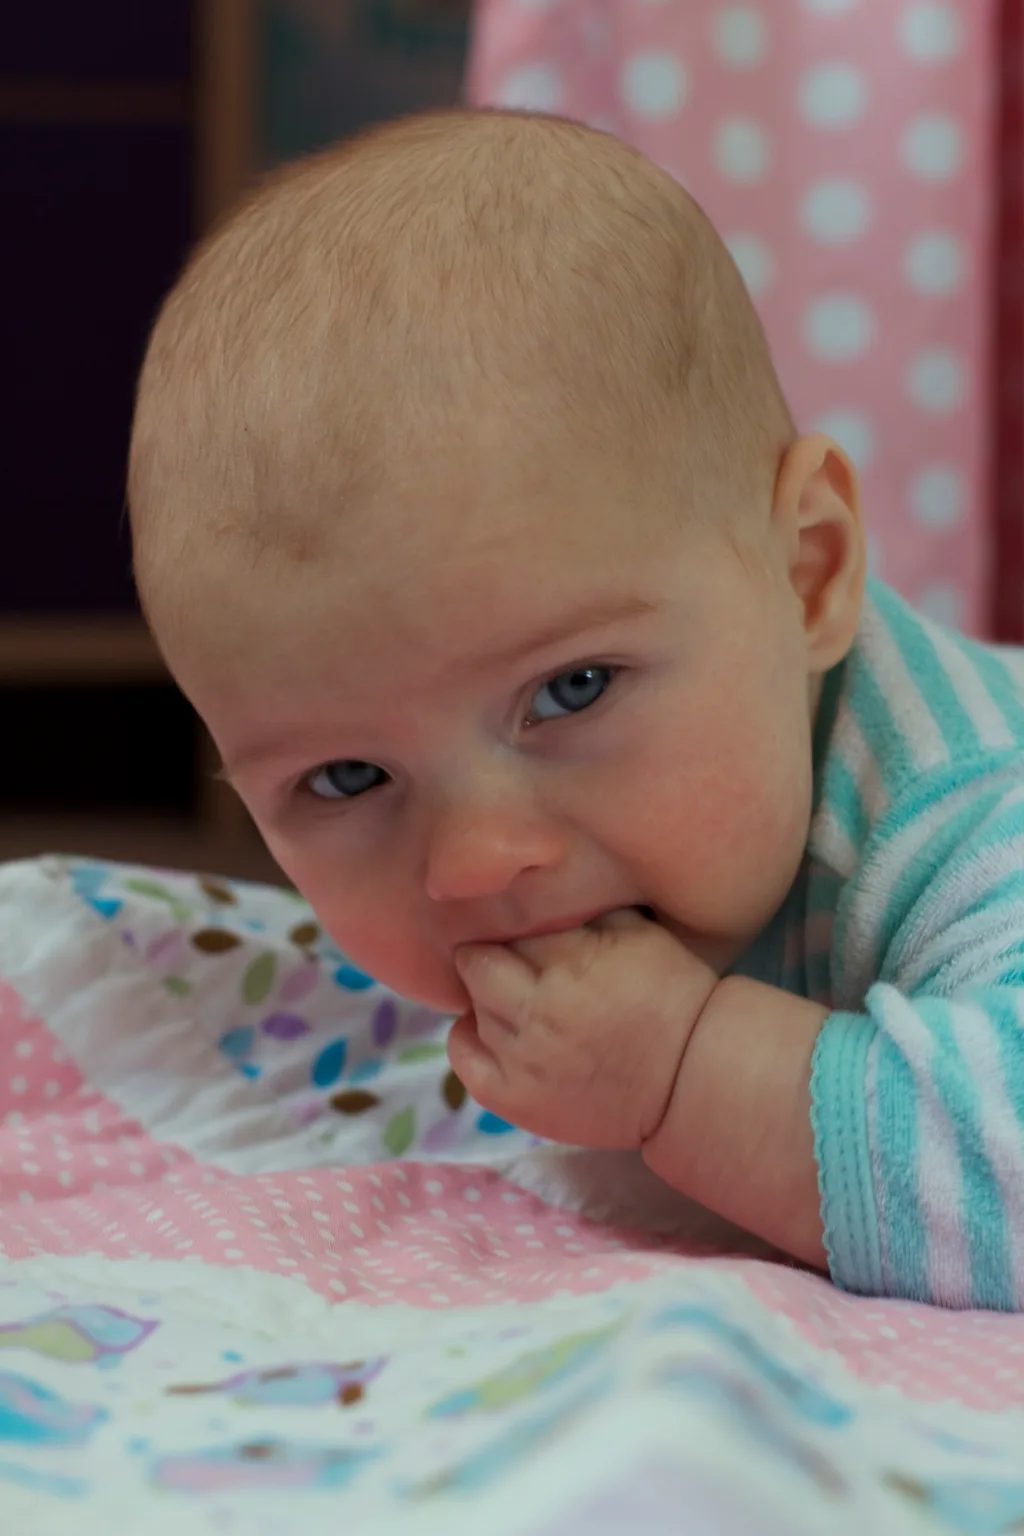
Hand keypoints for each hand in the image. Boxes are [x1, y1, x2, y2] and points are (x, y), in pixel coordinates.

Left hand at [447, 909, 718, 1148]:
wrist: (691, 1080)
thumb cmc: (674, 998)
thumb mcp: (642, 933)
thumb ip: (589, 910)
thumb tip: (546, 889)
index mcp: (572, 962)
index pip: (513, 929)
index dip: (523, 931)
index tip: (534, 939)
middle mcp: (540, 1009)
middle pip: (478, 963)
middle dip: (494, 958)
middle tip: (517, 966)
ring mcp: (524, 1058)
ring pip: (471, 1006)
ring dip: (490, 999)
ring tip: (521, 1003)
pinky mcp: (514, 1098)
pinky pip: (462, 1055)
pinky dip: (471, 1037)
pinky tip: (498, 1034)